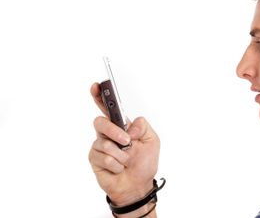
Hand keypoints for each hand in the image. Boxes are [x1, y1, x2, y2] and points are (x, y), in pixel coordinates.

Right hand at [88, 83, 159, 205]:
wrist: (137, 185)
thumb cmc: (144, 163)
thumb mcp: (152, 140)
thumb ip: (143, 126)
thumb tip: (130, 125)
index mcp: (121, 125)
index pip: (108, 108)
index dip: (100, 95)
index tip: (97, 85)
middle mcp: (108, 133)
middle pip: (101, 122)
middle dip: (114, 132)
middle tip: (127, 142)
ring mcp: (100, 145)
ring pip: (105, 142)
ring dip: (121, 155)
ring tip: (126, 161)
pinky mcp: (94, 158)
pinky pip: (104, 157)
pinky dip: (116, 164)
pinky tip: (119, 168)